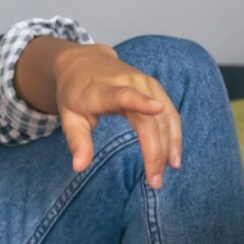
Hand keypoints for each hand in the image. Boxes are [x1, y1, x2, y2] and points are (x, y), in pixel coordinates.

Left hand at [52, 44, 181, 188]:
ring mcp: (144, 82)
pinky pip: (170, 112)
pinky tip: (173, 155)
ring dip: (170, 144)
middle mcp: (127, 82)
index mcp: (102, 90)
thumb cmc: (74, 93)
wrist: (84, 62)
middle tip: (154, 181)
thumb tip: (79, 167)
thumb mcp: (68, 116)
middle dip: (155, 150)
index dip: (140, 102)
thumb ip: (77, 141)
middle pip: (149, 118)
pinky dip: (174, 134)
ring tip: (168, 170)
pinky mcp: (154, 86)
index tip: (156, 109)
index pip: (122, 95)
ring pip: (166, 115)